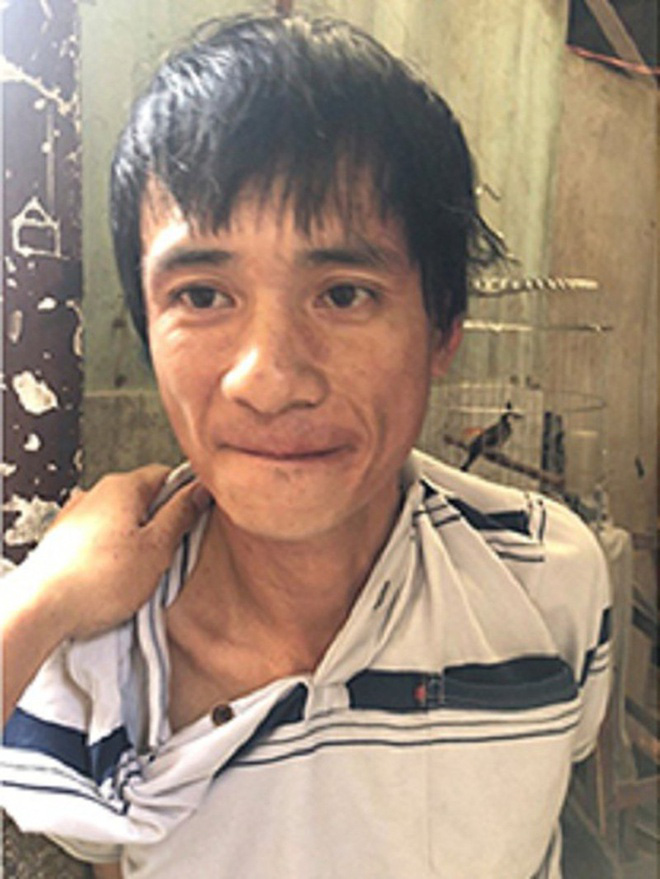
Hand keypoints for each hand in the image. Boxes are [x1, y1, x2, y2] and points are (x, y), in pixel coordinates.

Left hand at [24, 464, 210, 638]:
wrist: (41, 608)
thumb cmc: (97, 581)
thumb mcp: (157, 548)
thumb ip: (181, 515)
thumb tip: (198, 493)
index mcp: (123, 487)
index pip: (167, 474)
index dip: (185, 495)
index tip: (195, 517)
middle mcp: (96, 493)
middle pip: (143, 497)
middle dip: (161, 522)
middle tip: (171, 552)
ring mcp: (77, 515)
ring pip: (121, 518)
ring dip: (136, 539)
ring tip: (141, 570)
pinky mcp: (64, 540)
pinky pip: (101, 536)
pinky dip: (112, 550)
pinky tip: (114, 575)